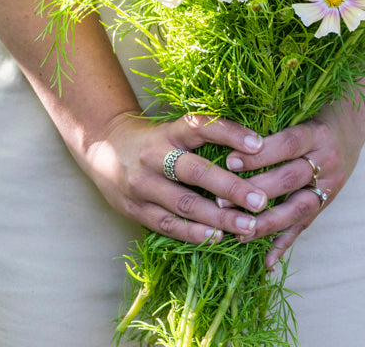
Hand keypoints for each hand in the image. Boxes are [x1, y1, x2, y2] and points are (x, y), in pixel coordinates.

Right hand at [82, 111, 270, 243]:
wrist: (104, 148)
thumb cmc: (154, 140)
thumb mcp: (174, 129)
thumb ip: (204, 138)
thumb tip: (255, 149)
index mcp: (169, 131)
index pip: (201, 127)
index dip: (230, 134)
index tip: (259, 144)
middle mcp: (155, 155)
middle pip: (195, 172)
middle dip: (231, 187)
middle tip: (260, 200)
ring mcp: (143, 184)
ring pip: (184, 203)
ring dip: (218, 218)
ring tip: (248, 226)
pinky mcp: (135, 208)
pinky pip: (168, 223)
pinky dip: (193, 233)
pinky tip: (217, 238)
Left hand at [222, 103, 364, 269]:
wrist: (351, 126)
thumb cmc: (313, 115)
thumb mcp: (299, 112)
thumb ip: (273, 124)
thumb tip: (230, 133)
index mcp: (317, 133)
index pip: (288, 143)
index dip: (260, 154)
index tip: (229, 161)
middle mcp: (328, 160)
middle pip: (291, 178)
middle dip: (255, 192)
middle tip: (221, 202)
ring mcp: (330, 185)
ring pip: (299, 208)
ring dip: (267, 223)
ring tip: (238, 234)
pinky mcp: (327, 203)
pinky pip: (305, 226)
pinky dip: (285, 244)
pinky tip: (266, 262)